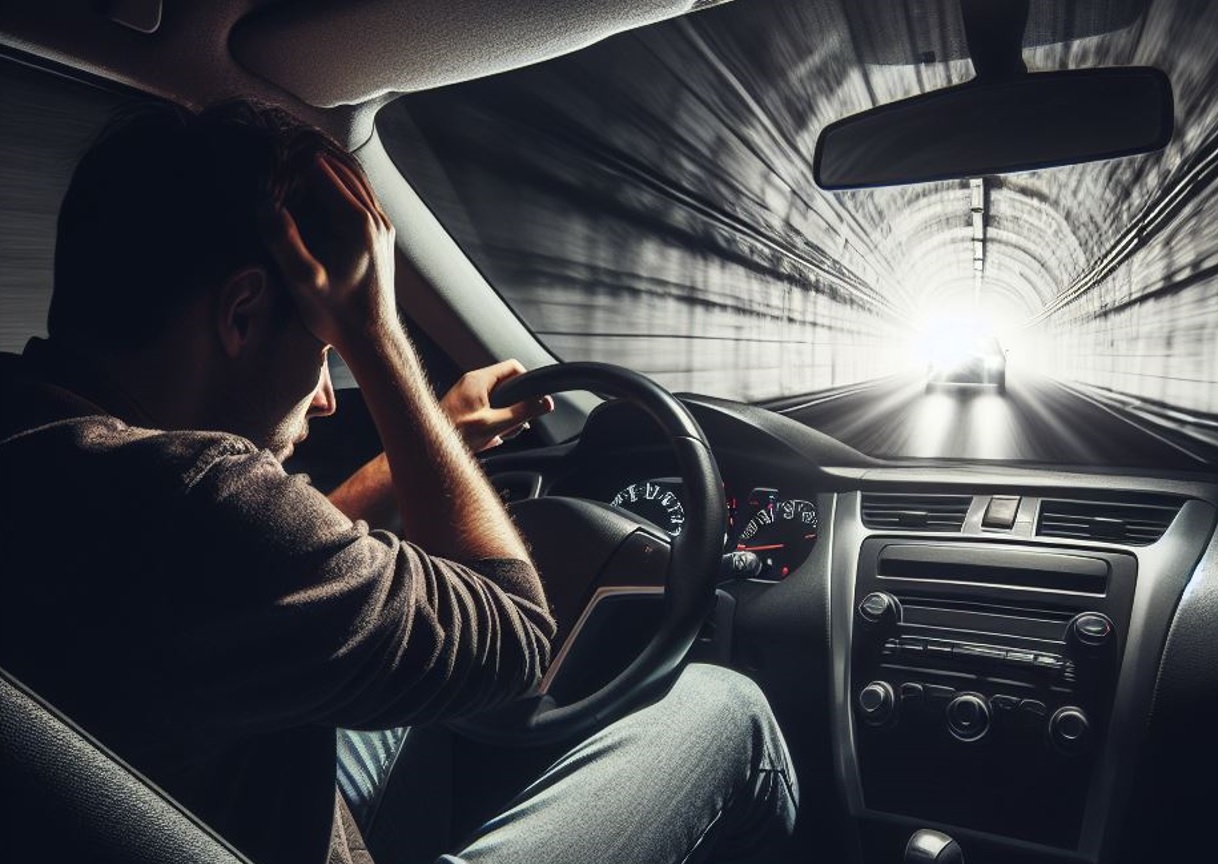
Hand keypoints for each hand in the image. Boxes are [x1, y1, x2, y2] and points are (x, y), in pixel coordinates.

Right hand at [260, 154, 396, 349]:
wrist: (373, 338)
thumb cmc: (336, 314)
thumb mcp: (303, 281)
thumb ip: (283, 241)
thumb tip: (266, 204)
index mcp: (355, 223)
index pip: (323, 172)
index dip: (296, 159)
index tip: (272, 149)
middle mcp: (374, 219)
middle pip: (344, 170)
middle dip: (314, 154)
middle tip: (284, 141)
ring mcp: (383, 227)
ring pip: (358, 181)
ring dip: (331, 166)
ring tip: (302, 154)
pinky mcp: (384, 236)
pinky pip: (365, 196)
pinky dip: (344, 183)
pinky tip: (326, 185)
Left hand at [440, 360, 554, 451]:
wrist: (426, 450)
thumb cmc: (453, 434)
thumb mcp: (494, 424)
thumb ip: (522, 412)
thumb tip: (546, 403)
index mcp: (478, 380)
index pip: (513, 367)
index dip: (528, 383)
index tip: (533, 401)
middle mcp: (472, 383)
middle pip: (507, 385)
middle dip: (517, 405)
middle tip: (516, 424)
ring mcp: (467, 395)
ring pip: (498, 399)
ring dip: (505, 417)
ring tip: (501, 434)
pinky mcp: (464, 408)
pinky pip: (487, 409)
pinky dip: (494, 422)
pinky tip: (491, 438)